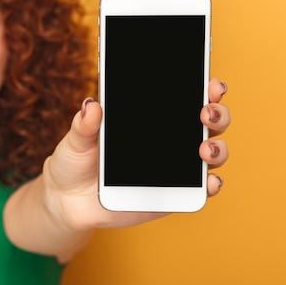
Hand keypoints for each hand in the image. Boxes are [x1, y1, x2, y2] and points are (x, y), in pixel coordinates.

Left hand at [43, 79, 230, 230]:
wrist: (68, 200)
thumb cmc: (75, 160)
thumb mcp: (76, 139)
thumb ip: (84, 124)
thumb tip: (92, 105)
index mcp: (150, 117)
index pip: (186, 96)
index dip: (205, 87)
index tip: (210, 84)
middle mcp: (170, 138)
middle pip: (208, 121)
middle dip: (217, 114)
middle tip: (205, 113)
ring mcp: (175, 167)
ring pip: (211, 153)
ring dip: (217, 148)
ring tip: (205, 149)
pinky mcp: (173, 194)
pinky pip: (200, 190)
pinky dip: (210, 186)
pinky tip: (209, 183)